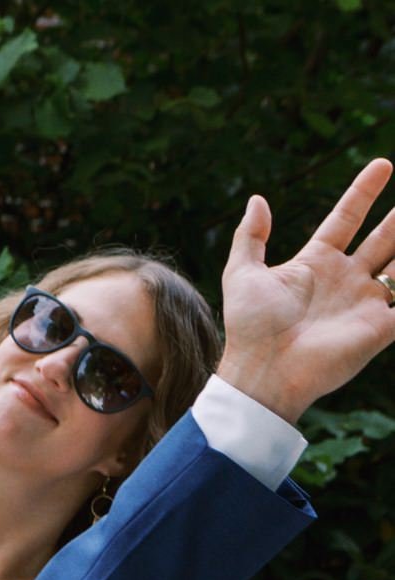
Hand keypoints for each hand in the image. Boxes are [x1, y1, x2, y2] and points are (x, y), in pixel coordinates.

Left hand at [219, 158, 394, 422]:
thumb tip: (256, 199)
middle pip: (383, 238)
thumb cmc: (249, 325)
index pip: (346, 219)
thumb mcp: (242, 274)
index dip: (363, 192)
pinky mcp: (381, 328)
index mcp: (315, 263)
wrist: (263, 370)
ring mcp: (365, 302)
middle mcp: (345, 279)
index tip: (383, 164)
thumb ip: (251, 237)